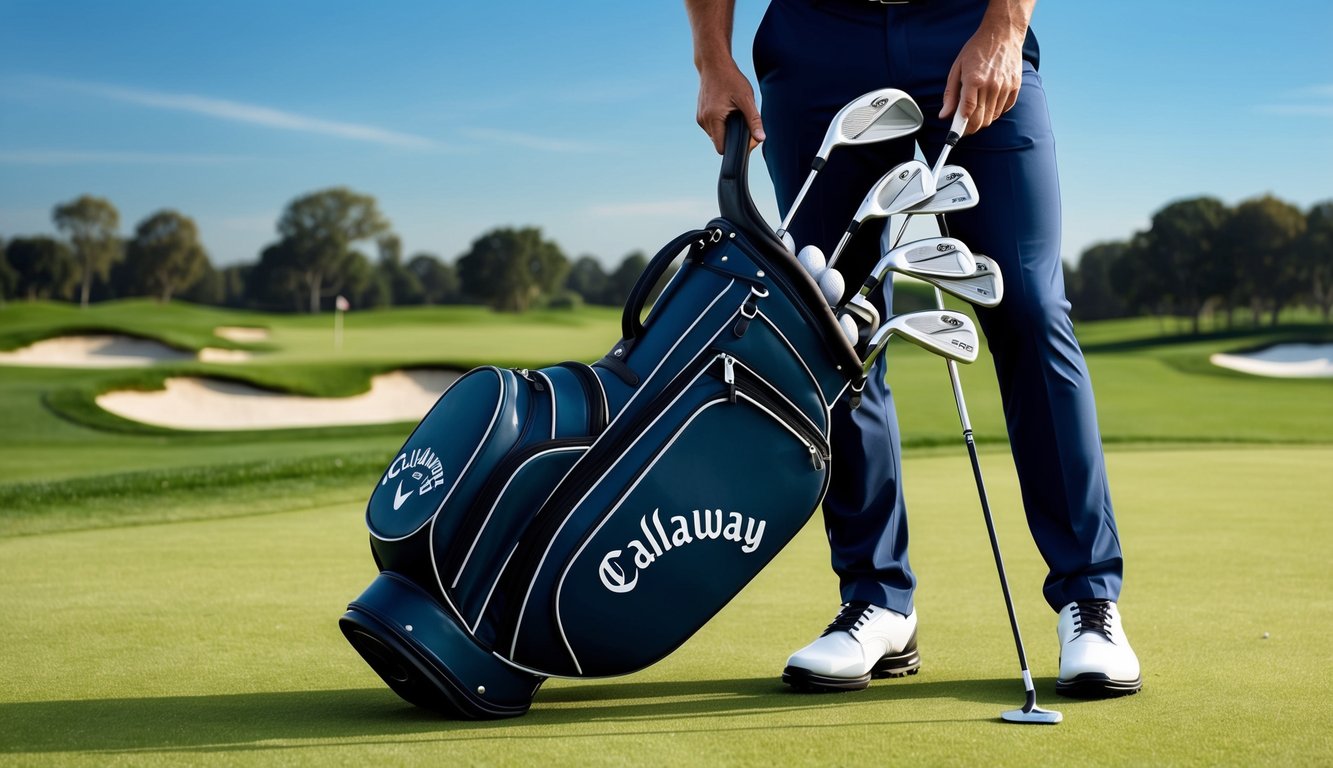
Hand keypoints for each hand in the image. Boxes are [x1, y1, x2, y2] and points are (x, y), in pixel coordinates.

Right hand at [696, 62, 764, 153]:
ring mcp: (700, 117)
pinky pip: (712, 127)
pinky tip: (727, 111)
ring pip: (716, 135)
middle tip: (743, 122)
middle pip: (719, 142)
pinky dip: (721, 123)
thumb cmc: (731, 79)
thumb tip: (761, 139)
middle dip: (732, 137)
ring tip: (734, 113)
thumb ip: (754, 120)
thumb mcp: (746, 99)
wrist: (714, 63)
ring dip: (726, 130)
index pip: (721, 148)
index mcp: (713, 119)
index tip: (744, 139)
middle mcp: (703, 120)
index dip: (734, 147)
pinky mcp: (700, 114)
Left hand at [939, 11, 1026, 134]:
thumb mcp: (957, 69)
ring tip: (975, 112)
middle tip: (963, 126)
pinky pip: (1004, 109)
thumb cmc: (977, 49)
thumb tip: (944, 115)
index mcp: (974, 80)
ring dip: (982, 120)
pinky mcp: (1015, 87)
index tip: (955, 135)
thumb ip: (950, 94)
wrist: (1002, 34)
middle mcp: (992, 86)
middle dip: (970, 128)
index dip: (960, 128)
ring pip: (992, 117)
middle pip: (980, 120)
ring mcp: (1005, 87)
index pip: (967, 113)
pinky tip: (988, 105)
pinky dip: (995, 112)